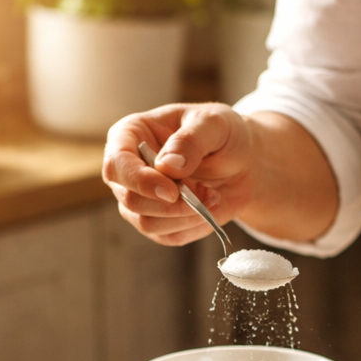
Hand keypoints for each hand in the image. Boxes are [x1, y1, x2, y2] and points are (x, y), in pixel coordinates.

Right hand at [102, 103, 255, 246]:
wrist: (243, 163)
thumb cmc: (223, 135)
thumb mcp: (214, 124)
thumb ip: (190, 140)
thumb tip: (167, 165)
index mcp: (131, 134)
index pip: (116, 164)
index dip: (140, 181)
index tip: (172, 191)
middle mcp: (129, 169)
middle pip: (130, 200)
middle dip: (172, 204)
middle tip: (207, 192)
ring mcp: (141, 198)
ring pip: (147, 223)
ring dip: (186, 216)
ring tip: (213, 197)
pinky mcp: (158, 222)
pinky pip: (168, 236)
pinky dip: (193, 227)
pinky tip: (210, 209)